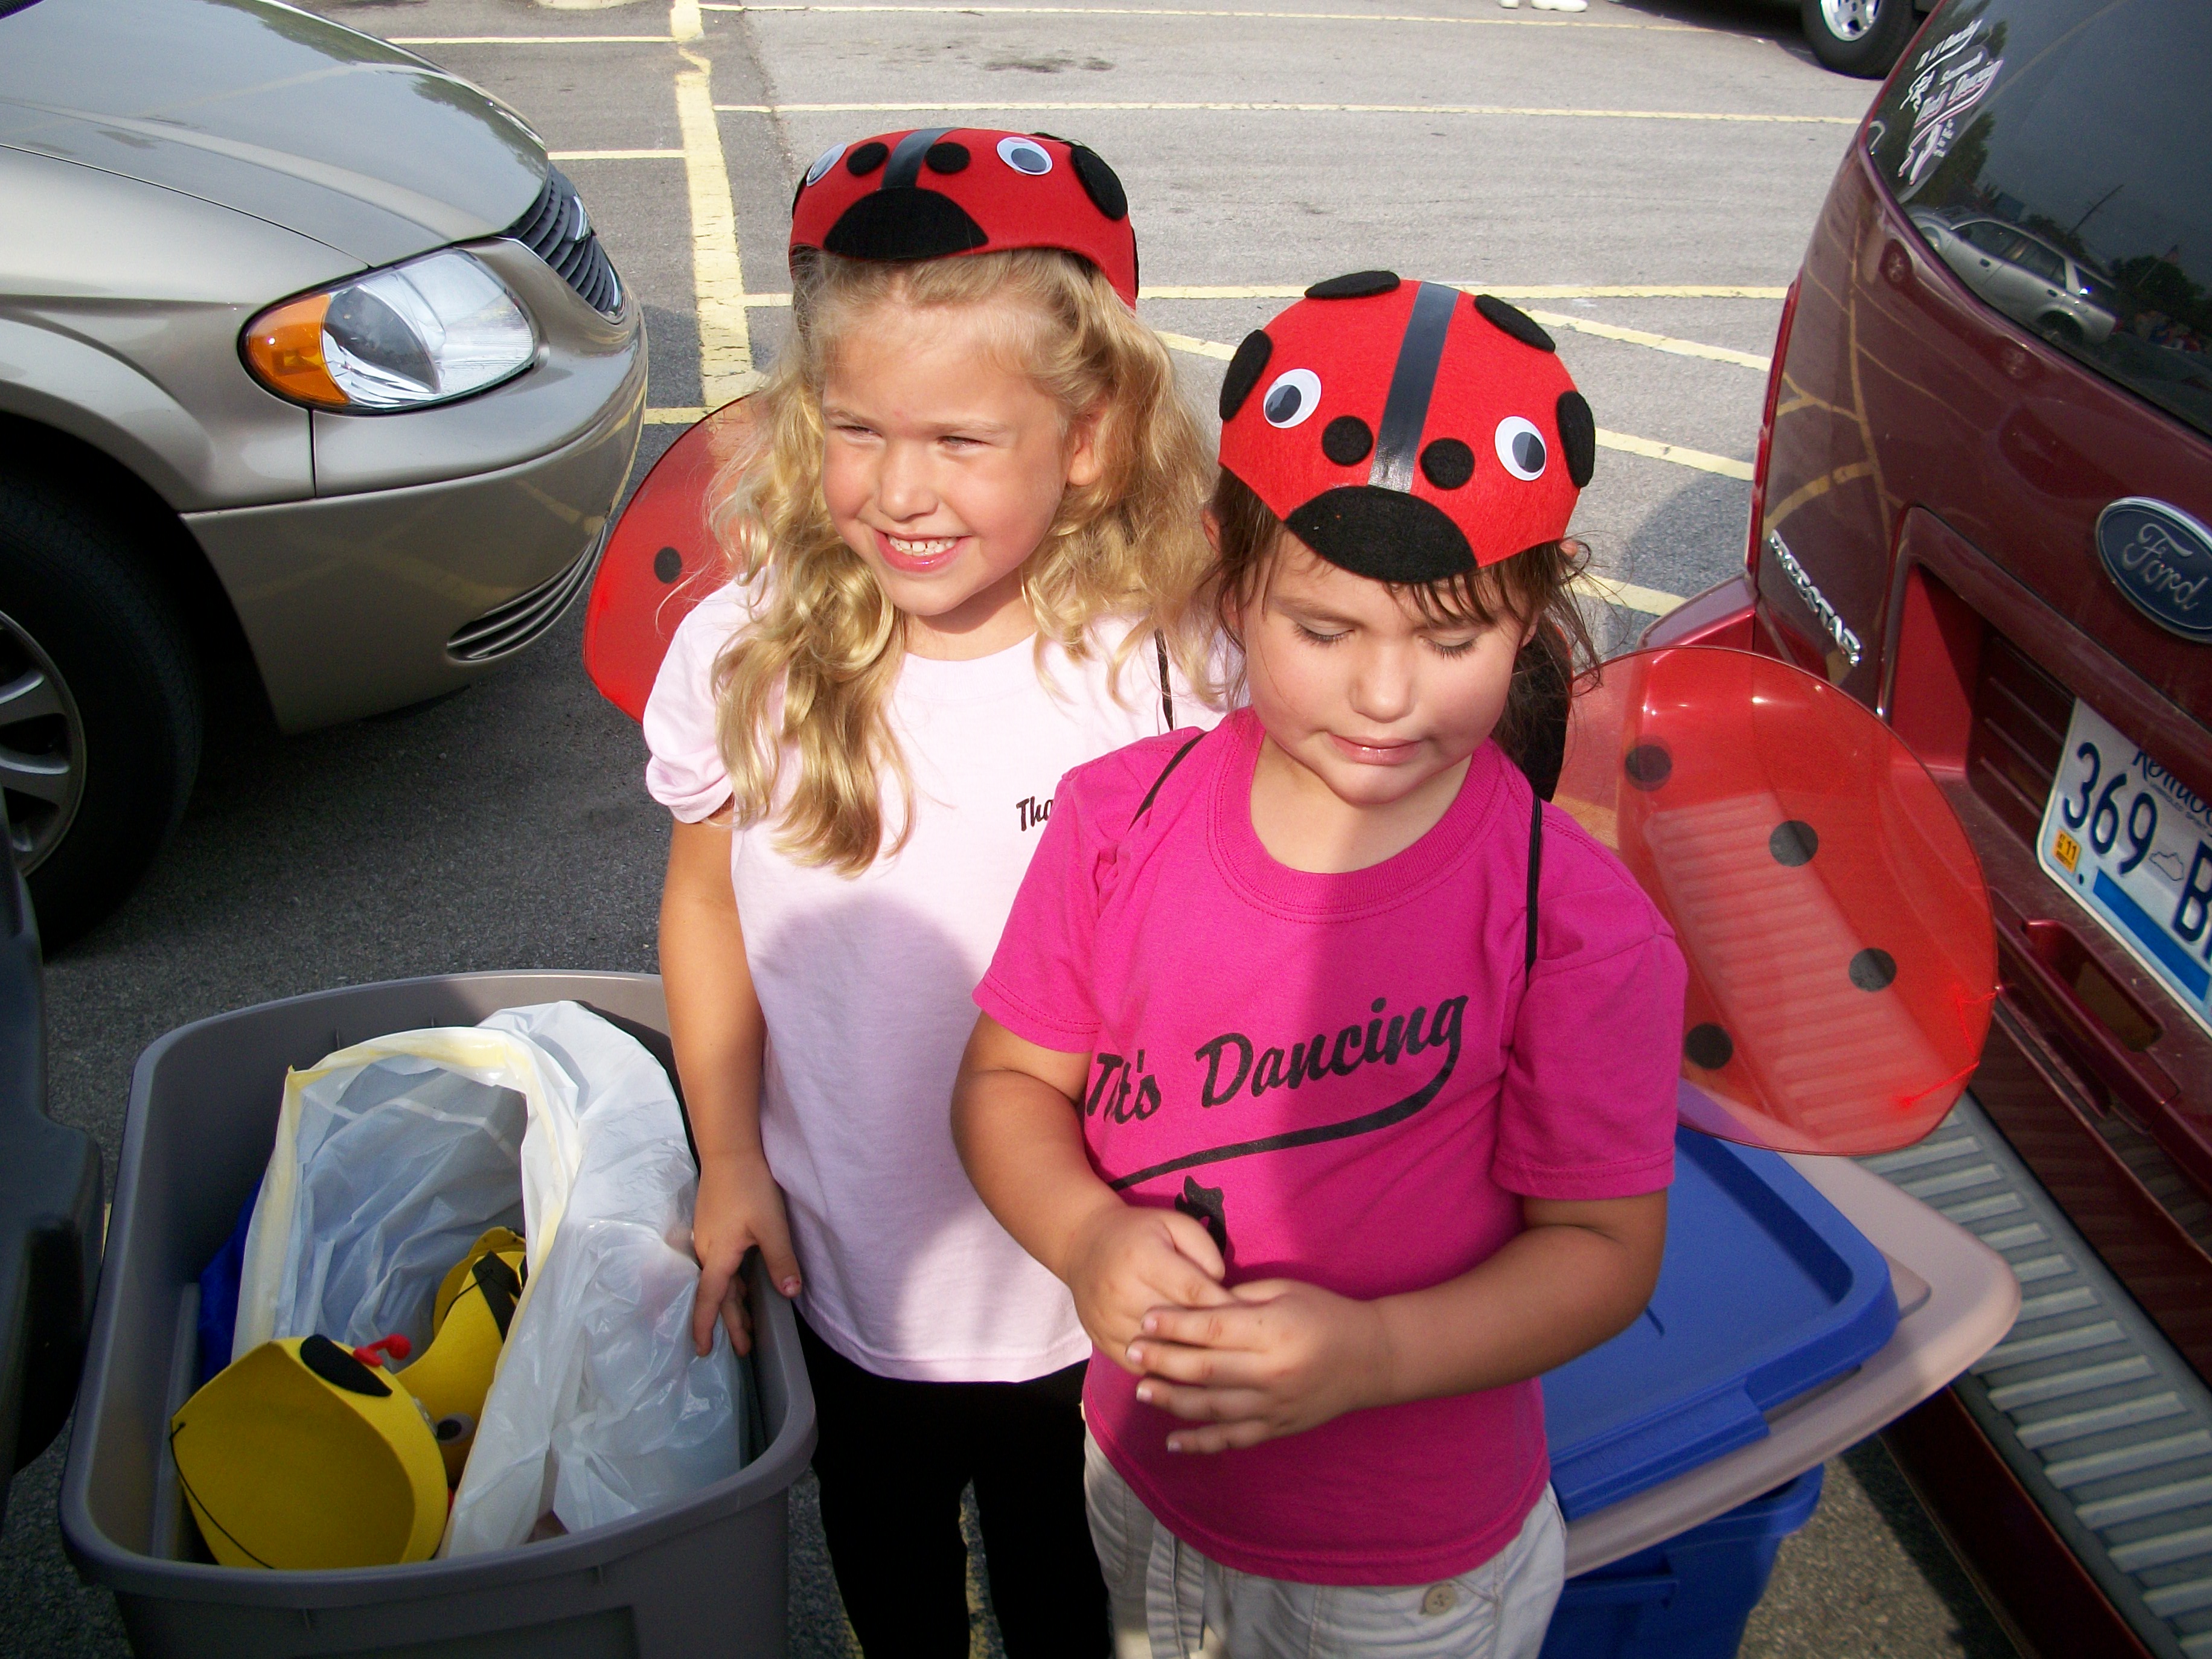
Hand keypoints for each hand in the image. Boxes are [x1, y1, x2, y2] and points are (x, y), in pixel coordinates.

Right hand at [689, 1151, 801, 1356]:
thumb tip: (790, 1292)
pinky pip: (719, 1265)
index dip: (707, 1327)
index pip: (710, 1301)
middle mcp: (707, 1251)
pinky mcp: (712, 1227)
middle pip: (717, 1296)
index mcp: (718, 1256)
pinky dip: (730, 1283)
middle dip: (730, 1323)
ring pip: (719, 1280)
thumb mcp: (771, 1226)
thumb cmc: (750, 1187)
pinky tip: (740, 1283)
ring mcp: (707, 1238)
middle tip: (743, 1348)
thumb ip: (780, 1259)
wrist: (730, 1152)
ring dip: (732, 1302)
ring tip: (747, 1322)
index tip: (703, 1351)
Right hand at [1059, 1201, 1232, 1365]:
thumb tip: (1223, 1288)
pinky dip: (1165, 1373)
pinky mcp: (1101, 1341)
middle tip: (1246, 1349)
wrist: (1082, 1245)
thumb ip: (1204, 1250)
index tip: (1252, 1320)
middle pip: (1178, 1325)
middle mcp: (1122, 1291)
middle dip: (1213, 1338)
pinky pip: (1140, 1367)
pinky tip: (1189, 1375)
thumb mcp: (1174, 1223)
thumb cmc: (1139, 1232)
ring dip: (1191, 1361)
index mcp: (1143, 1258)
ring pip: (1159, 1353)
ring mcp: (1109, 1320)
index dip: (1225, 1307)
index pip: (1193, 1291)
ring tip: (1223, 1367)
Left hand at [1124, 1279, 1391, 1452]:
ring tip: (1141, 1390)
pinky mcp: (1278, 1428)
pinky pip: (1233, 1439)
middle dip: (1162, 1360)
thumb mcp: (1284, 1291)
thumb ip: (1239, 1299)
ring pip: (1212, 1408)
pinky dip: (1201, 1443)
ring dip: (1172, 1401)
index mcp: (1272, 1331)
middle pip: (1204, 1369)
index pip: (1212, 1329)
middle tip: (1130, 1350)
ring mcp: (1274, 1406)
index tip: (1145, 1319)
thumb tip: (1194, 1305)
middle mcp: (1270, 1372)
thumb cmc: (1325, 1313)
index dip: (1174, 1325)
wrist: (1371, 1358)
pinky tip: (1173, 1441)